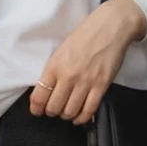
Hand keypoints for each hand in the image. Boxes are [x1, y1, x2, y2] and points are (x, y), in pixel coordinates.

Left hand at [28, 0, 146, 124]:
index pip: (39, 96)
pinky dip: (82, 118)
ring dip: (67, 115)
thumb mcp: (61, 50)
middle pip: (54, 108)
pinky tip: (80, 117)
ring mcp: (85, 82)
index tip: (37, 111)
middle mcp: (68, 76)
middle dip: (52, 112)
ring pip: (70, 112)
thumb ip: (53, 70)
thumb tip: (47, 89)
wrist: (109, 27)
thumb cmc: (85, 35)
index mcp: (54, 66)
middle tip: (54, 110)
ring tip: (67, 111)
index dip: (36, 108)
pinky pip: (89, 110)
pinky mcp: (101, 86)